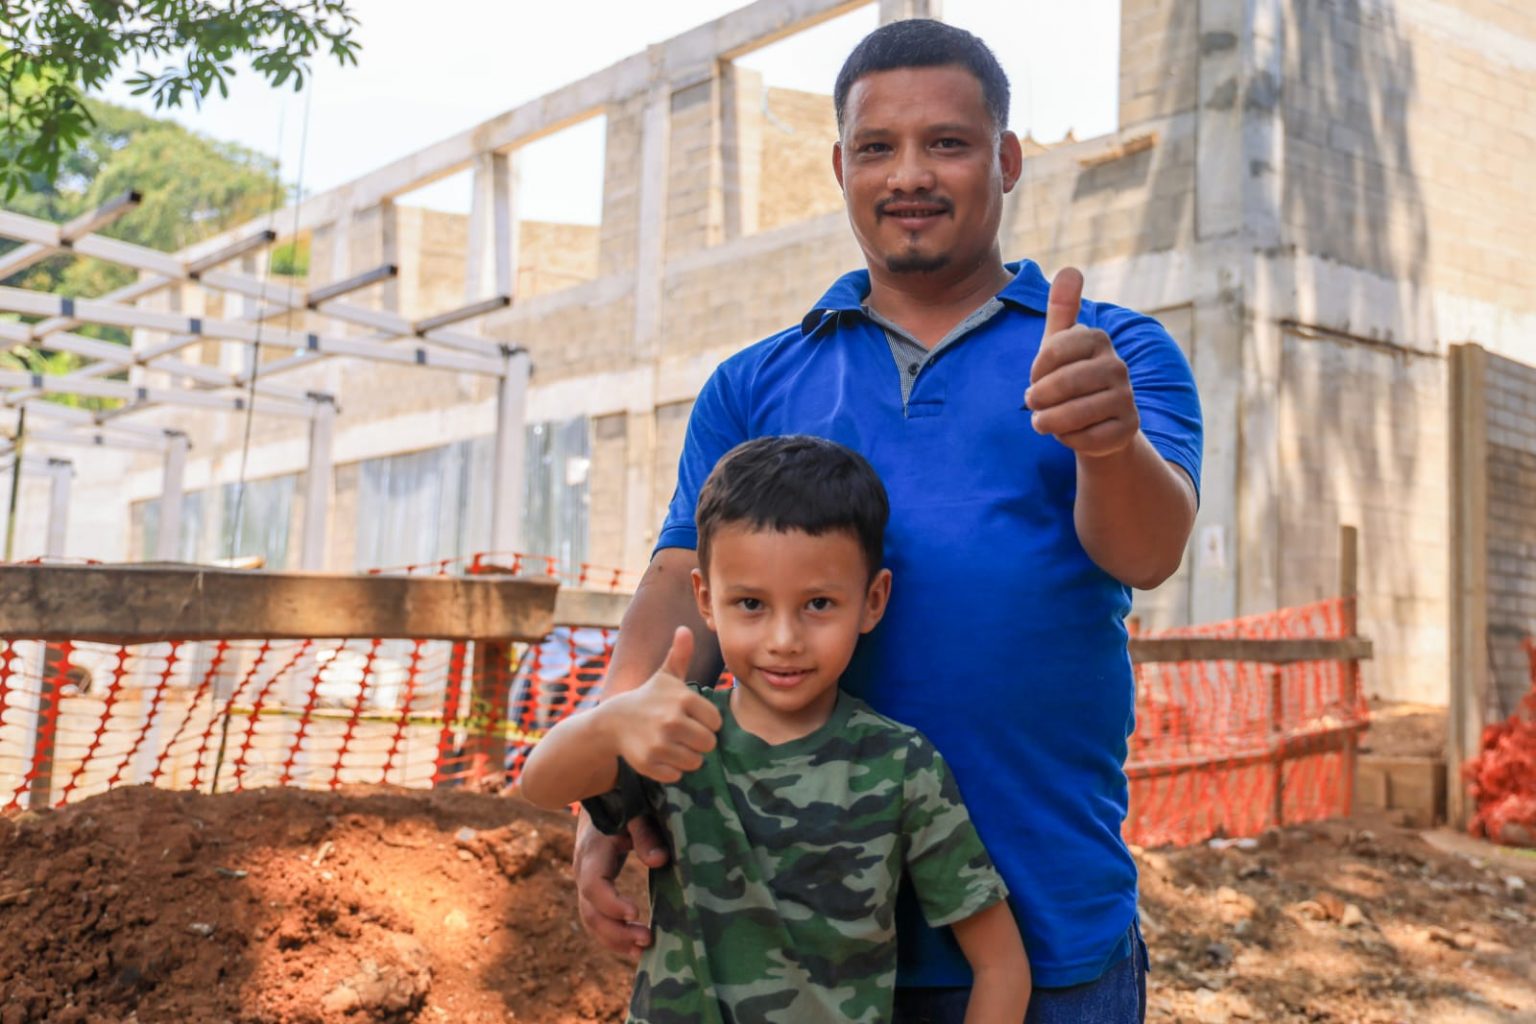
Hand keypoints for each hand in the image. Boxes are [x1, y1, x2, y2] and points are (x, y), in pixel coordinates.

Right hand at [574, 811, 667, 955]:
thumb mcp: (635, 812)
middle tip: (647, 940)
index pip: (593, 885)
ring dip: (615, 939)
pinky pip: (596, 918)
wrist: (600, 795)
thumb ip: (645, 834)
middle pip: (590, 911)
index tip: (636, 913)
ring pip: (591, 920)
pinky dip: (613, 936)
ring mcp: (585, 881)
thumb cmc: (622, 800)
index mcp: (593, 851)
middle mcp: (583, 870)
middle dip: (616, 931)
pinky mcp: (593, 888)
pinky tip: (635, 948)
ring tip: (644, 950)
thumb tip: (660, 861)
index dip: (611, 903)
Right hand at [601, 626, 722, 783]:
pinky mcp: (649, 764)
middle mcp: (671, 721)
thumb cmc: (648, 697)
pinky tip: (660, 755)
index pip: (716, 722)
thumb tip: (685, 629)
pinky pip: (677, 775)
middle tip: (684, 734)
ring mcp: (659, 744)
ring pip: (695, 762)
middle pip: (708, 744)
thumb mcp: (665, 676)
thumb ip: (680, 655)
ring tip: (672, 744)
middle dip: (699, 742)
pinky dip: (671, 769)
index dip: (706, 723)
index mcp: (682, 699)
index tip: (692, 718)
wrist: (613, 720)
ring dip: (687, 756)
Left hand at [1024, 266, 1138, 457]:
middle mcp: (1117, 366)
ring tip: (1042, 421)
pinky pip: (1087, 438)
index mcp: (1098, 339)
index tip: (1034, 376)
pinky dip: (1069, 440)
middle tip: (1032, 403)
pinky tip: (1069, 434)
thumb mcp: (1060, 344)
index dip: (1036, 368)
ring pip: (1074, 414)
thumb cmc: (1071, 377)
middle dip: (1039, 398)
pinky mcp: (1128, 428)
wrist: (1098, 420)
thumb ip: (1062, 309)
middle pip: (1064, 384)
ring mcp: (1126, 398)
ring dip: (1049, 421)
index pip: (1054, 349)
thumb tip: (1070, 268)